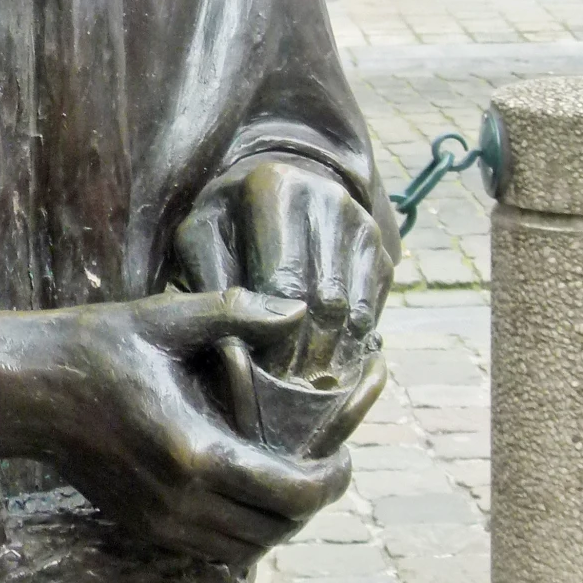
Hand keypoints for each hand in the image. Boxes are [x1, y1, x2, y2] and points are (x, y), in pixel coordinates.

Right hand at [49, 288, 351, 562]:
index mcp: (195, 453)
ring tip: (289, 482)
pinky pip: (211, 550)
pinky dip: (241, 532)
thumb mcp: (165, 319)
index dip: (330, 481)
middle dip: (310, 505)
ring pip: (245, 550)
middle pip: (275, 531)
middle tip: (322, 467)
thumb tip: (297, 313)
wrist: (26, 390)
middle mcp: (180, 503)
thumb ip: (235, 314)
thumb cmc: (93, 348)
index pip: (290, 494)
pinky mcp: (142, 528)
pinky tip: (244, 493)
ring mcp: (158, 523)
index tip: (343, 457)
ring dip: (277, 523)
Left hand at [173, 157, 393, 380]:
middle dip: (304, 354)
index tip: (260, 376)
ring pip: (353, 310)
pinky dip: (351, 346)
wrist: (273, 195)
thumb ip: (213, 289)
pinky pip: (371, 311)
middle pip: (324, 298)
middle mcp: (327, 197)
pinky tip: (325, 369)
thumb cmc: (225, 225)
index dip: (272, 335)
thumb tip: (244, 348)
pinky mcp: (382, 250)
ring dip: (331, 358)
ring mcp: (361, 223)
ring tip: (303, 390)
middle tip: (285, 395)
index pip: (282, 280)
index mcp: (274, 187)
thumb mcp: (200, 243)